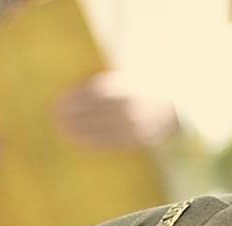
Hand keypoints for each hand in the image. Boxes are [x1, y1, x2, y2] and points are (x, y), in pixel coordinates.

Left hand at [54, 70, 181, 149]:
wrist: (176, 107)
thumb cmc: (146, 89)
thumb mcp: (132, 78)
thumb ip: (110, 81)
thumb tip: (78, 88)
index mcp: (131, 87)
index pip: (98, 92)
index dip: (77, 97)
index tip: (60, 99)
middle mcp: (134, 107)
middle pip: (97, 111)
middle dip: (73, 114)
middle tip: (54, 116)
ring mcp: (136, 125)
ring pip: (102, 128)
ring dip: (78, 129)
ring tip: (60, 129)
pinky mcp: (138, 140)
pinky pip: (111, 142)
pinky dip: (91, 141)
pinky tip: (77, 139)